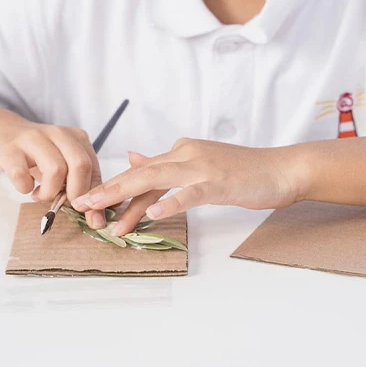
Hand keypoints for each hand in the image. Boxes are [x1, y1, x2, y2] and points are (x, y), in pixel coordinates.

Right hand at [0, 116, 106, 228]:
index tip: (92, 219)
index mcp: (76, 138)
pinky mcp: (9, 149)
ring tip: (40, 195)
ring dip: (49, 192)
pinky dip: (25, 187)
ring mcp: (33, 138)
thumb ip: (80, 186)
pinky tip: (25, 186)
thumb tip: (97, 219)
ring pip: (55, 169)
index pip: (94, 168)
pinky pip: (21, 174)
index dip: (94, 197)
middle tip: (64, 204)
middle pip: (80, 164)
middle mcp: (57, 133)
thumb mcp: (62, 165)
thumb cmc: (35, 155)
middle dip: (76, 193)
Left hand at [71, 138, 305, 235]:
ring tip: (107, 214)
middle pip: (140, 174)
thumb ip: (166, 165)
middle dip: (109, 191)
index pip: (141, 172)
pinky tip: (153, 214)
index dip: (114, 187)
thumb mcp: (199, 164)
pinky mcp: (218, 182)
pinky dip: (170, 202)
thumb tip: (133, 158)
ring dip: (129, 198)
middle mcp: (185, 154)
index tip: (89, 202)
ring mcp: (202, 166)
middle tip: (84, 206)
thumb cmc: (243, 172)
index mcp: (180, 151)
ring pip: (157, 179)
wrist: (281, 169)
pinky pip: (189, 193)